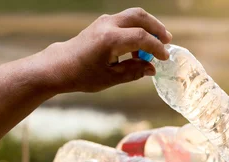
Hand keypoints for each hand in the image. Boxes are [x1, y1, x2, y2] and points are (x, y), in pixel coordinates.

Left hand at [42, 8, 171, 92]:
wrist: (60, 66)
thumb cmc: (83, 75)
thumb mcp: (111, 78)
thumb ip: (134, 71)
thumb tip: (152, 68)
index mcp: (110, 40)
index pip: (141, 37)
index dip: (157, 47)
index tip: (165, 58)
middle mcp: (108, 25)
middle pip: (140, 16)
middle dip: (156, 28)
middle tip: (168, 41)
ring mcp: (104, 22)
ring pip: (133, 15)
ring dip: (148, 27)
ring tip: (155, 46)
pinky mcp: (103, 24)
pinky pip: (126, 21)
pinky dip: (138, 29)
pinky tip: (139, 48)